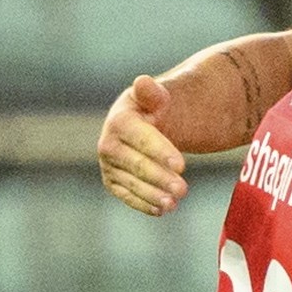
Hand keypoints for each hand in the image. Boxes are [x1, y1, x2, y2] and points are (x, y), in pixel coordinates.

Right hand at [96, 75, 188, 215]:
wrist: (147, 122)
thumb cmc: (155, 107)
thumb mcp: (158, 96)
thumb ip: (153, 92)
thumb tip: (143, 81)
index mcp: (120, 120)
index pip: (140, 138)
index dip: (160, 151)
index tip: (182, 165)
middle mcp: (109, 144)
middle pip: (136, 164)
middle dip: (159, 177)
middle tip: (183, 189)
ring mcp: (110, 165)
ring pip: (131, 184)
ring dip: (152, 195)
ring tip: (174, 202)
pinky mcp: (113, 181)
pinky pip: (127, 195)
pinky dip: (143, 204)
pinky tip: (161, 210)